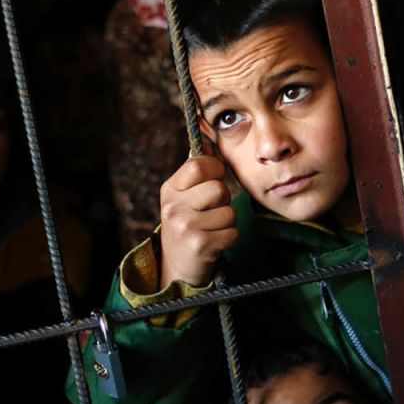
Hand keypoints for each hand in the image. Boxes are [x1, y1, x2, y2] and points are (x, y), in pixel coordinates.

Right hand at [159, 155, 238, 289]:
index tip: (213, 179)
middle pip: (219, 189)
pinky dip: (230, 238)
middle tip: (210, 211)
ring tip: (211, 228)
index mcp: (170, 189)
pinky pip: (233, 232)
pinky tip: (215, 242)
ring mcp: (185, 227)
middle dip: (223, 200)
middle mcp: (174, 207)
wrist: (176, 267)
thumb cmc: (188, 224)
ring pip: (229, 211)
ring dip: (227, 221)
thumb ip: (198, 169)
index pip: (199, 165)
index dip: (214, 170)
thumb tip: (211, 135)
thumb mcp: (184, 195)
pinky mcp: (200, 245)